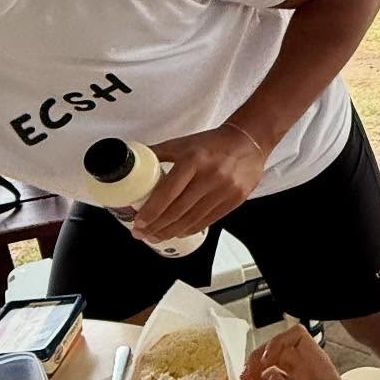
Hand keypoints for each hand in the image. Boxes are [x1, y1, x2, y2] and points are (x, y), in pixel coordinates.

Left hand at [132, 125, 268, 242]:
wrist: (248, 142)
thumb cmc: (211, 143)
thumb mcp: (182, 143)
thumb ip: (156, 153)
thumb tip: (130, 164)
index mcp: (193, 160)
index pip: (168, 192)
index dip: (151, 211)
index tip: (138, 223)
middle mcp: (209, 176)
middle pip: (178, 210)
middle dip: (156, 226)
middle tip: (141, 234)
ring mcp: (224, 190)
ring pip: (192, 219)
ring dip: (171, 232)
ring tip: (155, 237)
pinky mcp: (234, 200)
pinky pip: (207, 221)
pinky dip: (190, 229)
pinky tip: (177, 232)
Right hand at [240, 326, 371, 379]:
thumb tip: (272, 377)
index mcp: (317, 364)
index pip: (295, 335)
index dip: (277, 343)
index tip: (264, 361)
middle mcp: (308, 365)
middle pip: (278, 347)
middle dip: (259, 358)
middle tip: (247, 378)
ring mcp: (302, 374)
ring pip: (274, 361)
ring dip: (257, 370)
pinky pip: (275, 375)